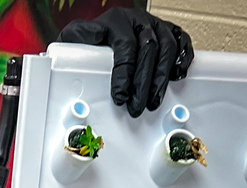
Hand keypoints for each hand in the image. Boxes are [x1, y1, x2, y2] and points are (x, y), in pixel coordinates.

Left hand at [57, 9, 193, 117]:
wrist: (103, 33)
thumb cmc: (89, 41)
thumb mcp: (73, 41)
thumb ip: (71, 47)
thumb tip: (64, 57)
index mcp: (115, 22)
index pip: (124, 46)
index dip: (124, 73)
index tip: (120, 96)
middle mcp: (137, 21)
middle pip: (149, 49)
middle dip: (143, 83)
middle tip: (137, 107)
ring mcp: (155, 25)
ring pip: (167, 47)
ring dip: (162, 77)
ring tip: (154, 100)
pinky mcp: (169, 32)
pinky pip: (182, 41)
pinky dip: (182, 59)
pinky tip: (176, 76)